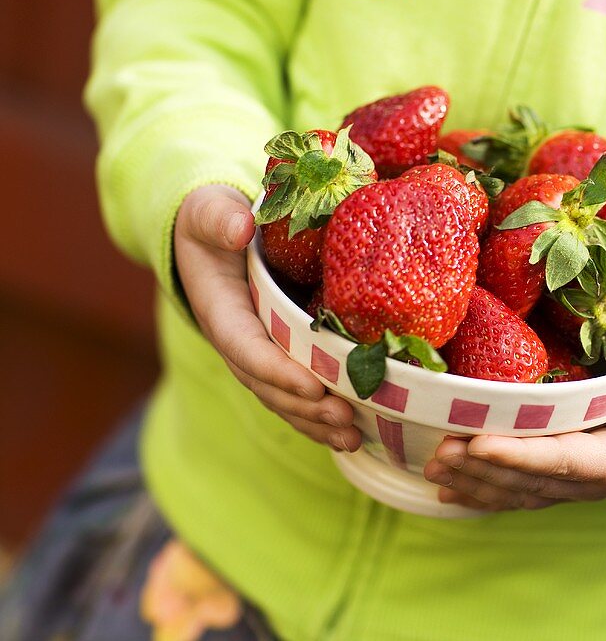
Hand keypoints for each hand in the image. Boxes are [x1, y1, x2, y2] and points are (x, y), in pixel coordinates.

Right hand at [174, 185, 360, 451]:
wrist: (212, 234)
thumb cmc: (213, 221)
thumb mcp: (210, 211)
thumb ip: (219, 218)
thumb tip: (239, 228)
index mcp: (221, 310)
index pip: (246, 347)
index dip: (277, 370)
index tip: (311, 386)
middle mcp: (237, 342)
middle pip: (269, 384)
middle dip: (306, 406)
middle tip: (346, 419)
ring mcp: (256, 354)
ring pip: (283, 398)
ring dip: (316, 422)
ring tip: (353, 437)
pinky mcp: (276, 357)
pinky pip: (295, 394)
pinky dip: (319, 417)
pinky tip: (353, 433)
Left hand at [423, 330, 605, 510]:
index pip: (563, 460)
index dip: (520, 456)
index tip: (479, 444)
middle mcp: (592, 481)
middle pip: (528, 481)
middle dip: (482, 470)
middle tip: (440, 451)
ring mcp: (574, 484)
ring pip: (516, 491)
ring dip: (473, 482)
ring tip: (432, 465)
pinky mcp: (560, 478)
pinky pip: (515, 489)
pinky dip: (480, 488)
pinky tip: (445, 484)